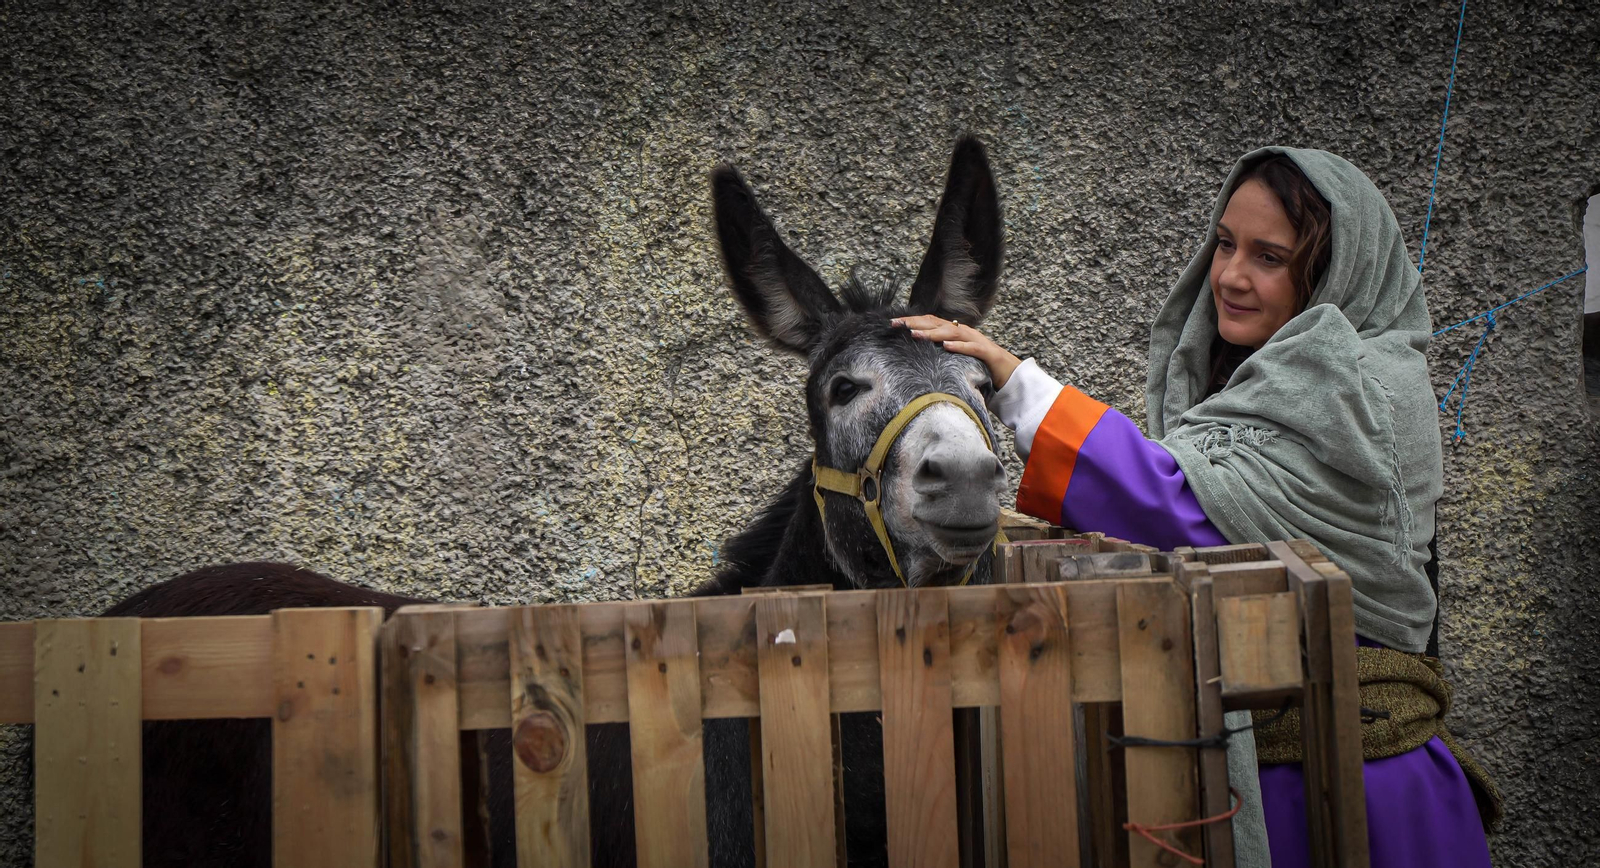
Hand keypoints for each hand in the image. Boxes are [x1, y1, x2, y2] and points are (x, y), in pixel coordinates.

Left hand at [892, 315, 1022, 390]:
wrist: (1010, 374)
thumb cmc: (980, 366)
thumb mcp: (955, 358)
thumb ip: (940, 354)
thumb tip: (916, 357)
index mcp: (955, 332)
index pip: (930, 322)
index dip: (912, 321)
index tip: (892, 323)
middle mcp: (964, 332)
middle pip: (937, 323)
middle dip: (915, 323)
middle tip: (896, 324)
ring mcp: (976, 340)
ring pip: (952, 333)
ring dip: (932, 333)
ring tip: (915, 335)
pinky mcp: (987, 353)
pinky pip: (971, 348)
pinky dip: (959, 346)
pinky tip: (946, 347)